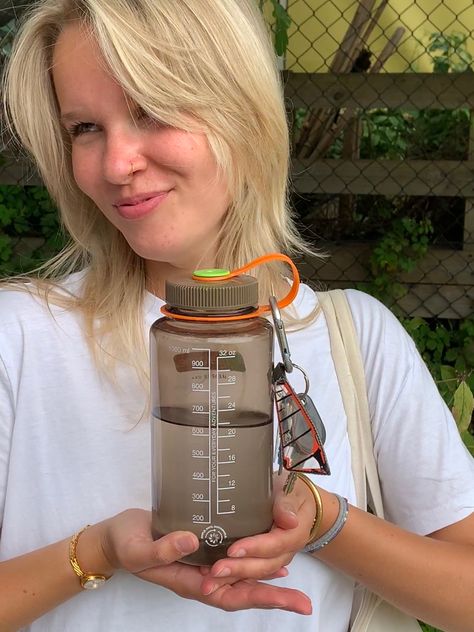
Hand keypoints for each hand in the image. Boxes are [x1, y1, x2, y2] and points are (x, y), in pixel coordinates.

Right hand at [98, 508, 310, 613]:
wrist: (116, 537)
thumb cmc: (126, 545)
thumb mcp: (140, 549)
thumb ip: (163, 548)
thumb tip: (192, 542)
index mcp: (191, 581)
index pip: (232, 595)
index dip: (261, 597)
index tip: (288, 599)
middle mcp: (202, 575)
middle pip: (243, 591)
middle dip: (274, 596)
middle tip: (305, 602)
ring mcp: (203, 561)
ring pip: (240, 576)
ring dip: (266, 577)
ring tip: (293, 577)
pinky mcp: (201, 544)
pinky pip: (231, 558)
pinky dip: (250, 558)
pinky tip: (264, 552)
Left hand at [200, 472, 316, 594]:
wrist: (297, 500)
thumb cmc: (292, 492)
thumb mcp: (291, 491)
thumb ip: (287, 504)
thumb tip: (290, 520)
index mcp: (294, 535)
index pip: (274, 545)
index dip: (254, 548)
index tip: (233, 550)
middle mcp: (286, 551)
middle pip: (264, 565)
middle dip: (239, 569)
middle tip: (216, 570)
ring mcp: (276, 557)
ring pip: (256, 572)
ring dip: (234, 577)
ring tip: (210, 580)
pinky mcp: (265, 558)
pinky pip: (250, 571)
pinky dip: (233, 577)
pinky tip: (214, 578)